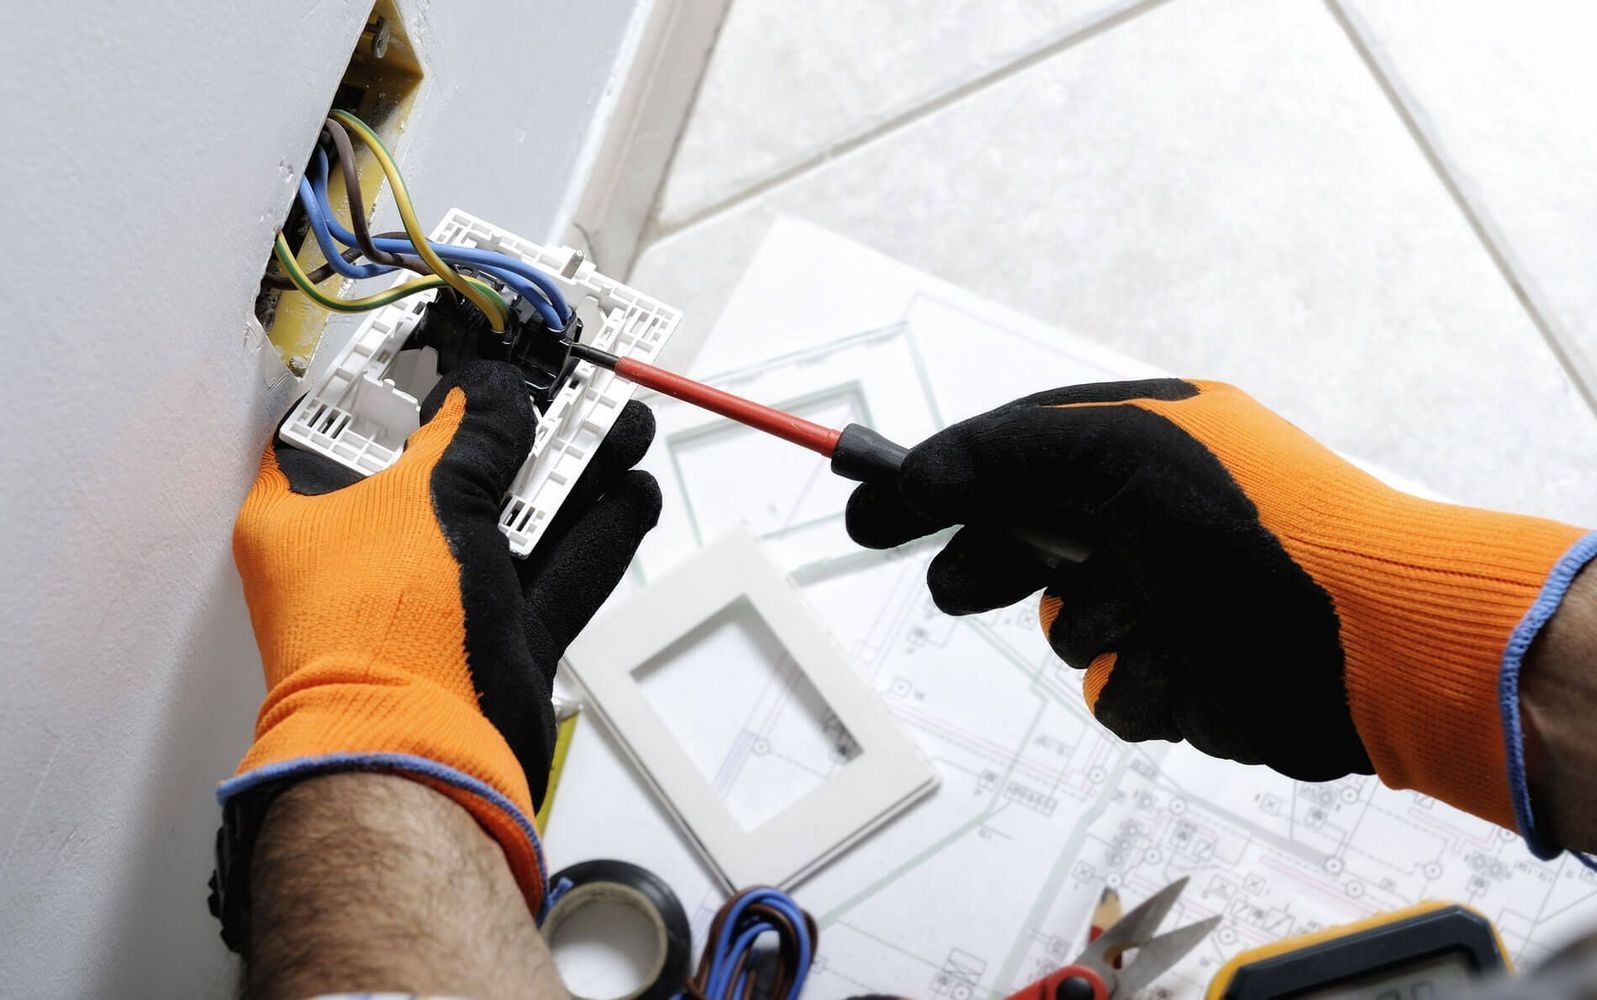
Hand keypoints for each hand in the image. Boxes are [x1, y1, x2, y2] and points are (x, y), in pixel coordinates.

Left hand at [224, 360, 659, 918]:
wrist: (420, 761)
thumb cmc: (381, 634)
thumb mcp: (425, 500)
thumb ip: (470, 436)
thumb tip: (493, 394)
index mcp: (310, 515)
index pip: (354, 424)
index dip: (409, 379)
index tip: (465, 347)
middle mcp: (371, 556)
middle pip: (454, 468)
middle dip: (523, 427)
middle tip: (569, 387)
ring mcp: (438, 602)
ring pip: (517, 521)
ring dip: (574, 475)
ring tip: (624, 427)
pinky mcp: (497, 641)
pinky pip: (554, 575)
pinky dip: (595, 537)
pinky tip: (631, 495)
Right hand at [846, 379, 1590, 837]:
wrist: (1371, 642)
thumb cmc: (1256, 526)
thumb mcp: (1112, 453)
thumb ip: (996, 454)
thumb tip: (901, 480)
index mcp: (1140, 446)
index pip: (1010, 456)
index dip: (938, 483)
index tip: (870, 509)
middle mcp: (1150, 519)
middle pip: (1021, 545)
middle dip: (994, 565)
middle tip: (966, 583)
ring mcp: (1168, 602)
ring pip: (1066, 629)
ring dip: (1095, 627)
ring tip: (1150, 614)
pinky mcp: (1188, 679)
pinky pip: (1115, 694)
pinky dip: (1141, 684)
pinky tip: (1189, 664)